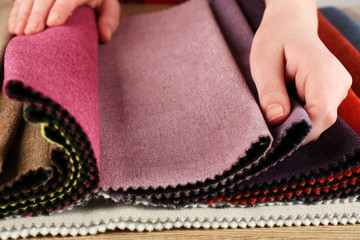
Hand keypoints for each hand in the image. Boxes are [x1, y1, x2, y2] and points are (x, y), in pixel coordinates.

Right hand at [8, 0, 119, 41]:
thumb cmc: (99, 0)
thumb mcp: (109, 8)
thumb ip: (109, 20)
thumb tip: (104, 37)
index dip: (60, 8)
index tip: (52, 23)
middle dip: (36, 13)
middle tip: (31, 32)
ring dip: (23, 14)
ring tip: (19, 32)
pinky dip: (17, 13)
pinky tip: (14, 27)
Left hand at [250, 0, 351, 143]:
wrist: (289, 26)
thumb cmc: (275, 40)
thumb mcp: (263, 63)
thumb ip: (270, 91)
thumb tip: (277, 119)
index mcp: (322, 71)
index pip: (321, 115)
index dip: (300, 132)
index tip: (276, 137)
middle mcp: (337, 82)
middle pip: (321, 121)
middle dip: (295, 130)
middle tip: (270, 127)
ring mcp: (337, 87)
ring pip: (319, 120)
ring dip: (297, 122)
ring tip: (276, 112)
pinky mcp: (331, 92)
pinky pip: (318, 113)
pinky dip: (300, 116)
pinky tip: (285, 107)